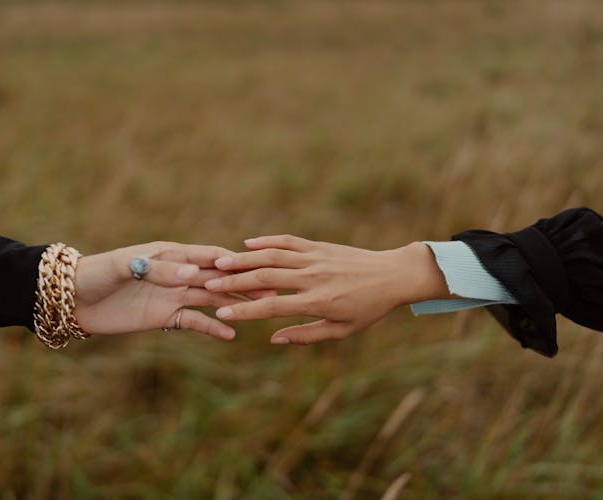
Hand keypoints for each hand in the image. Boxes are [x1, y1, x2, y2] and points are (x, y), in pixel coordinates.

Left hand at [74, 242, 243, 339]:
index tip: (257, 268)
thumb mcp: (124, 266)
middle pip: (217, 279)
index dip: (232, 262)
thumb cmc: (96, 273)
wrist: (73, 299)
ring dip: (234, 304)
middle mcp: (177, 273)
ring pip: (211, 299)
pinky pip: (194, 322)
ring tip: (259, 311)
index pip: (209, 256)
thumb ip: (158, 269)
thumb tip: (194, 272)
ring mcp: (173, 295)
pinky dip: (212, 327)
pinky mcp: (165, 316)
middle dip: (243, 284)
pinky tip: (231, 334)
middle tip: (270, 292)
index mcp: (170, 254)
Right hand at [205, 235, 449, 344]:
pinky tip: (248, 244)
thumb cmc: (369, 308)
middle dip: (235, 281)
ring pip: (273, 256)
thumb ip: (306, 335)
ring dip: (244, 259)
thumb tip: (273, 339)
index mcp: (318, 302)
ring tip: (220, 262)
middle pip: (265, 277)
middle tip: (209, 283)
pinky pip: (289, 241)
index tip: (221, 313)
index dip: (244, 311)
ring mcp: (315, 258)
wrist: (393, 275)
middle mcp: (313, 277)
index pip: (272, 306)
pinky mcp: (319, 246)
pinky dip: (267, 241)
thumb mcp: (342, 330)